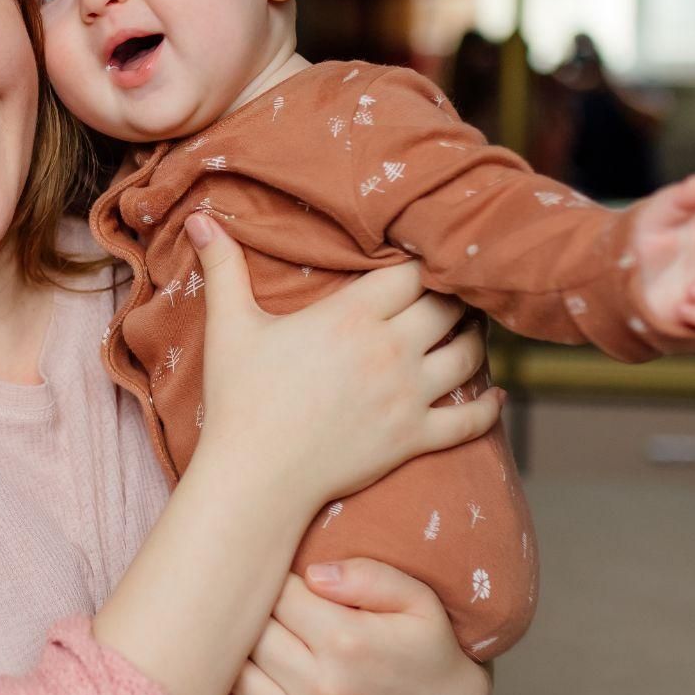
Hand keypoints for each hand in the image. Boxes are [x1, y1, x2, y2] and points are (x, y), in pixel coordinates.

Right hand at [185, 214, 502, 513]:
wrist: (255, 477)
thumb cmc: (240, 400)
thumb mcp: (230, 326)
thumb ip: (223, 267)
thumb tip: (198, 217)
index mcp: (353, 316)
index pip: (413, 271)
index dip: (425, 260)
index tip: (425, 256)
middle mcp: (391, 350)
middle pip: (450, 305)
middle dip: (457, 293)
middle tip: (456, 288)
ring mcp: (408, 397)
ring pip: (471, 355)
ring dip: (477, 338)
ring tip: (472, 329)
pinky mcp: (414, 438)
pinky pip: (471, 419)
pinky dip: (490, 406)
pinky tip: (496, 394)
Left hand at [211, 559, 491, 694]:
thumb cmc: (431, 649)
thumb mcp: (418, 599)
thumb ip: (367, 575)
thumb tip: (311, 572)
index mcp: (346, 641)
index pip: (278, 594)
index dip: (273, 576)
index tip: (277, 572)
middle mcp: (320, 686)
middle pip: (251, 633)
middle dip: (247, 611)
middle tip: (247, 598)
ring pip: (234, 678)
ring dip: (229, 654)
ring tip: (232, 635)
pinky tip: (216, 685)